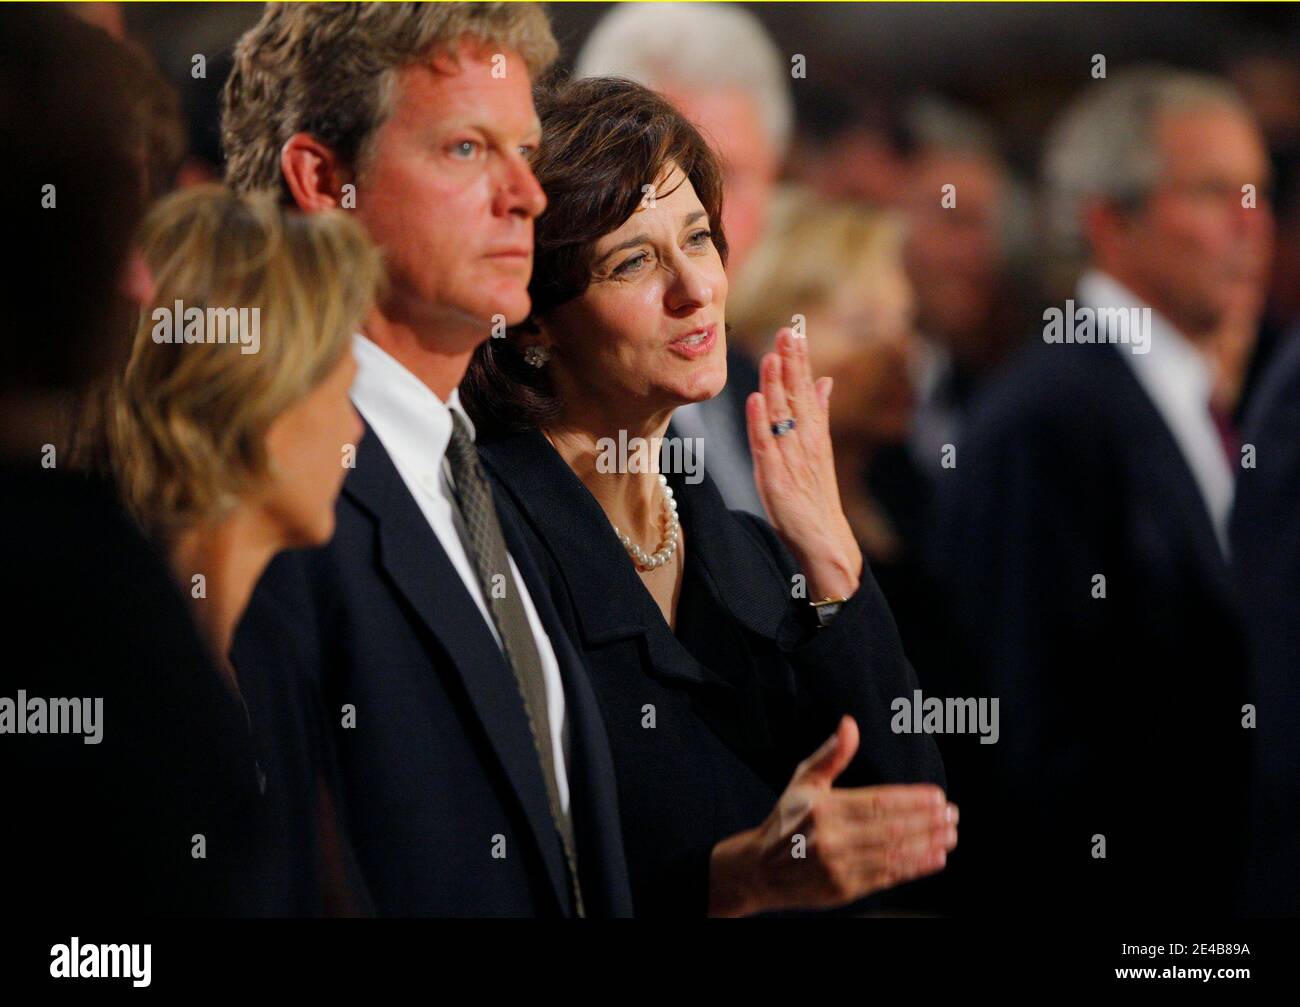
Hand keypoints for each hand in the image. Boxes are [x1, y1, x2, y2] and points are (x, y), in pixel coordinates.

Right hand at [708, 716, 957, 916]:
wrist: (760, 870)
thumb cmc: (786, 819)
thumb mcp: (804, 781)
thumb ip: (832, 755)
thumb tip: (850, 723)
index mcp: (823, 809)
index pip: (877, 803)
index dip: (911, 800)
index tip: (937, 796)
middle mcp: (831, 839)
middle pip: (890, 829)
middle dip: (927, 822)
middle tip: (952, 814)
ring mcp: (838, 867)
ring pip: (893, 854)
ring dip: (927, 844)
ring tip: (950, 834)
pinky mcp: (844, 890)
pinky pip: (886, 877)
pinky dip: (914, 868)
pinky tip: (935, 858)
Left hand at [746, 327, 861, 599]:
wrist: (823, 538)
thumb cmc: (815, 494)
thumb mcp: (818, 449)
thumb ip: (819, 413)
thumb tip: (825, 380)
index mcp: (814, 432)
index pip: (806, 389)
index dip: (800, 360)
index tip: (794, 331)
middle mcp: (805, 440)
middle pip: (798, 395)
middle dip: (792, 363)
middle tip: (787, 331)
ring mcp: (791, 458)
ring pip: (782, 414)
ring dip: (777, 384)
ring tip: (771, 355)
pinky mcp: (776, 477)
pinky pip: (766, 444)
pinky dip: (760, 421)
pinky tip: (755, 399)